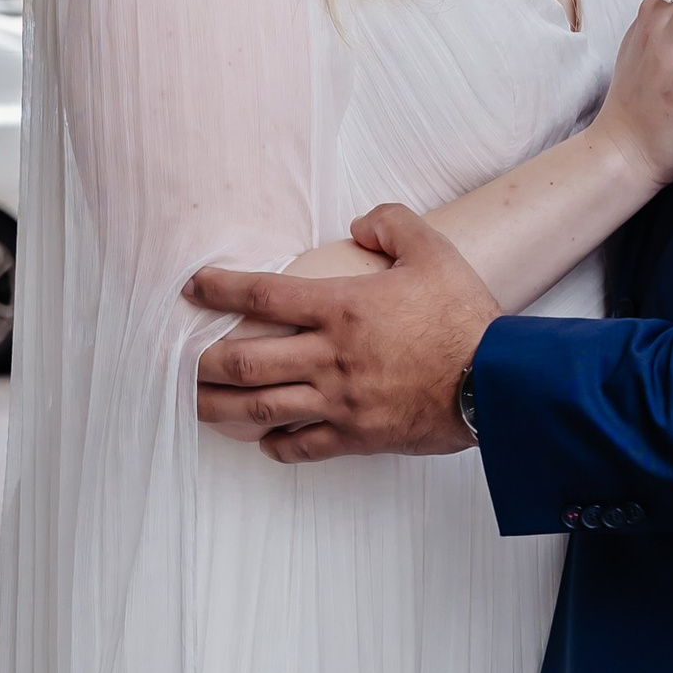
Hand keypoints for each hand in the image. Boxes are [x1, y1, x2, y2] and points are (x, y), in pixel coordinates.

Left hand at [189, 207, 498, 461]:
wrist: (497, 382)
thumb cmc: (466, 318)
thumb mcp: (434, 251)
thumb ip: (392, 225)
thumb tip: (359, 226)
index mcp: (341, 308)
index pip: (262, 294)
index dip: (219, 288)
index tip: (192, 287)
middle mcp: (329, 357)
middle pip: (244, 361)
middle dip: (202, 361)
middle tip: (175, 359)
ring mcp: (340, 401)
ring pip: (262, 409)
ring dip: (221, 408)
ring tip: (194, 405)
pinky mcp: (358, 436)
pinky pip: (304, 447)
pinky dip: (277, 446)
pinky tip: (265, 441)